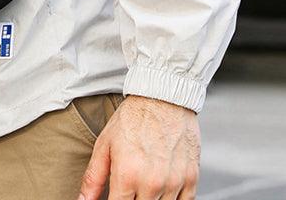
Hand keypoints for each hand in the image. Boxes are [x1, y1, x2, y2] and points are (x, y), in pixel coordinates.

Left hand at [78, 95, 200, 199]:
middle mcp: (152, 183)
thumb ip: (93, 178)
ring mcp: (174, 182)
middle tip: (130, 188)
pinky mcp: (191, 178)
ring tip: (144, 184)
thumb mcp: (105, 144)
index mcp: (127, 175)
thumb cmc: (133, 118)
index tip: (114, 197)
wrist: (163, 96)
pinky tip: (163, 188)